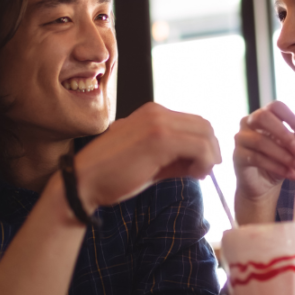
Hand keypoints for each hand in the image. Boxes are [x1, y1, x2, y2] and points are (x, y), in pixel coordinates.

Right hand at [74, 102, 220, 210]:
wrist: (84, 181)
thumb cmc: (112, 174)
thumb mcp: (150, 162)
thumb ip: (176, 159)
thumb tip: (201, 164)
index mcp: (152, 114)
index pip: (194, 122)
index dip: (205, 144)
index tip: (201, 165)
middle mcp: (157, 113)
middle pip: (204, 125)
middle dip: (211, 149)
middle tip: (203, 171)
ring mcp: (158, 123)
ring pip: (205, 134)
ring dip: (209, 156)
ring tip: (197, 174)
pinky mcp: (160, 139)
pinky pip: (199, 146)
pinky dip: (204, 161)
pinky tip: (194, 175)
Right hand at [233, 101, 294, 203]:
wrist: (262, 185)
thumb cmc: (277, 161)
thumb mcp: (293, 150)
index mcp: (264, 115)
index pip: (276, 107)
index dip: (292, 118)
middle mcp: (249, 122)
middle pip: (264, 117)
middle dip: (285, 135)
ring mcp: (241, 138)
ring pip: (260, 141)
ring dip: (282, 155)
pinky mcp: (237, 155)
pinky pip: (256, 158)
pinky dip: (275, 167)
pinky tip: (288, 173)